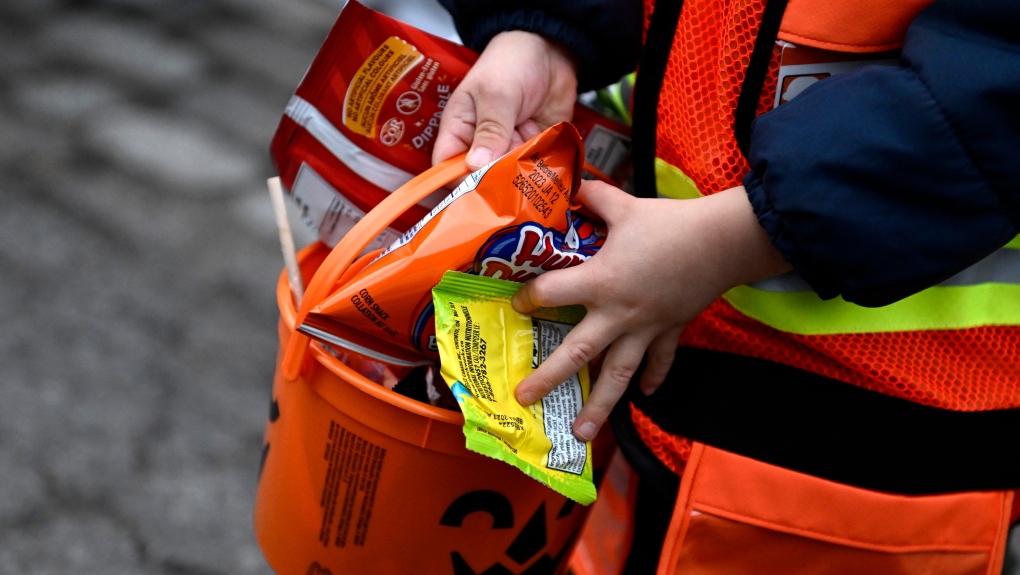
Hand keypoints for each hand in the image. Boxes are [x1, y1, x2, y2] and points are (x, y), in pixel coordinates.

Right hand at [433, 31, 578, 169]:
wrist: (551, 51)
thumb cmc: (511, 62)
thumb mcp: (496, 93)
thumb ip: (490, 129)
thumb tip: (475, 165)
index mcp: (459, 129)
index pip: (446, 167)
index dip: (456, 182)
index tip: (474, 192)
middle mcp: (482, 146)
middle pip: (481, 179)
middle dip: (497, 182)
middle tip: (513, 176)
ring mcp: (509, 150)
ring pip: (511, 178)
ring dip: (523, 175)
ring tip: (534, 160)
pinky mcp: (534, 152)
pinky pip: (536, 171)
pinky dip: (543, 170)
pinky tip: (549, 162)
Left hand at [512, 181, 790, 440]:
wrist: (724, 242)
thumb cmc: (671, 224)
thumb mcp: (626, 206)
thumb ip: (594, 198)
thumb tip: (571, 184)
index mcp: (601, 281)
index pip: (552, 293)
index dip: (529, 297)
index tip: (516, 304)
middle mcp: (618, 313)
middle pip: (578, 352)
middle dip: (549, 378)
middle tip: (524, 399)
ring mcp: (645, 329)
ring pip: (618, 374)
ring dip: (599, 406)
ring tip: (580, 433)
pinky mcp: (670, 331)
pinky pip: (660, 361)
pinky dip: (654, 378)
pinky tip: (646, 395)